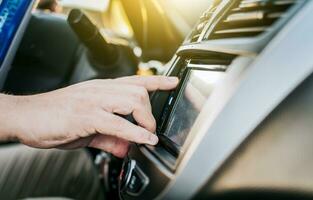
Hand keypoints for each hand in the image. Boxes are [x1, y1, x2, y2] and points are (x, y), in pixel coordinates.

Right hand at [0, 76, 177, 156]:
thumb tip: (128, 147)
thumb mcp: (88, 130)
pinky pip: (117, 123)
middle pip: (139, 90)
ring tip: (147, 134)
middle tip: (150, 128)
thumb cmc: (54, 117)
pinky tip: (143, 139)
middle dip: (151, 111)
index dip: (157, 80)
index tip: (173, 82)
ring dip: (146, 120)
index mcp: (101, 90)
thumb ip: (111, 138)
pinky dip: (135, 132)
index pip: (135, 80)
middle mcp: (100, 91)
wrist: (26, 116)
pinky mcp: (85, 116)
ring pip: (132, 100)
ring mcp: (93, 101)